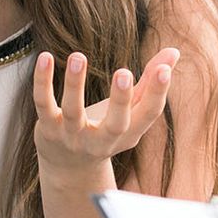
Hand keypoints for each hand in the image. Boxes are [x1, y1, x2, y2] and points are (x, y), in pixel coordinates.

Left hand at [31, 49, 176, 172]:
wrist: (67, 167)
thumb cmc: (103, 130)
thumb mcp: (129, 111)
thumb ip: (150, 81)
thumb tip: (174, 50)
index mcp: (128, 134)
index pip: (148, 115)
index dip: (158, 93)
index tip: (164, 69)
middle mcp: (102, 140)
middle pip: (115, 124)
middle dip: (120, 100)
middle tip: (124, 73)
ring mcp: (72, 136)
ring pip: (73, 112)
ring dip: (75, 84)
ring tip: (79, 56)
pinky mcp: (48, 129)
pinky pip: (44, 104)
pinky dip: (43, 82)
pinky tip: (46, 57)